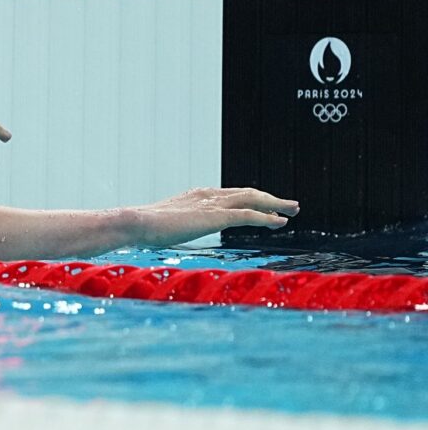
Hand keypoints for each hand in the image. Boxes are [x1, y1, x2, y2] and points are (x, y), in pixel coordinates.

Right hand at [131, 187, 299, 245]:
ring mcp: (213, 204)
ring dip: (275, 205)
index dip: (250, 200)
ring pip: (254, 200)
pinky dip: (267, 218)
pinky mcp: (217, 216)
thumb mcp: (162, 226)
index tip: (264, 206)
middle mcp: (208, 195)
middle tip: (289, 206)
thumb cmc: (142, 227)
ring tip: (292, 210)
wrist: (136, 222)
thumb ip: (172, 227)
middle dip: (270, 199)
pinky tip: (279, 222)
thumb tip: (162, 236)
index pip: (230, 195)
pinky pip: (249, 215)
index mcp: (196, 196)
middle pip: (247, 193)